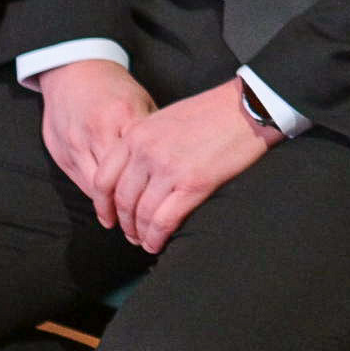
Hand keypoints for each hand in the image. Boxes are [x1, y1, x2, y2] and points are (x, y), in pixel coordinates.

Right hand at [36, 58, 155, 219]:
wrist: (72, 71)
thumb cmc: (113, 88)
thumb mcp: (140, 102)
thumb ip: (151, 132)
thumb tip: (172, 162)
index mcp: (124, 116)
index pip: (141, 162)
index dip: (151, 188)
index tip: (163, 208)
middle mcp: (98, 131)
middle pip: (116, 181)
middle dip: (129, 207)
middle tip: (143, 229)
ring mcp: (76, 142)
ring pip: (95, 187)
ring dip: (110, 208)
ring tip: (127, 225)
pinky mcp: (60, 150)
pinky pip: (80, 181)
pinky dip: (95, 196)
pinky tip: (107, 207)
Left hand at [105, 79, 269, 250]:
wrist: (246, 106)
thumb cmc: (211, 111)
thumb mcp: (165, 118)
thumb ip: (145, 142)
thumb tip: (137, 172)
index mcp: (136, 134)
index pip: (103, 178)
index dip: (103, 205)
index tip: (108, 218)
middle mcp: (146, 152)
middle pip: (122, 200)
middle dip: (124, 224)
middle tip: (130, 235)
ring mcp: (168, 169)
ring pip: (141, 214)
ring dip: (141, 234)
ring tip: (145, 243)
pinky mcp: (193, 184)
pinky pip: (164, 221)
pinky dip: (157, 237)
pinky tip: (158, 244)